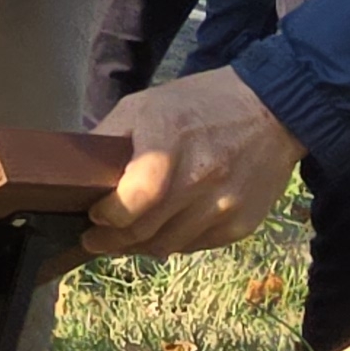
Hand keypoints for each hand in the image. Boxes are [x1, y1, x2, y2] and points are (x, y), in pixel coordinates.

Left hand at [85, 73, 307, 259]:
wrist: (272, 111)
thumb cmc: (200, 104)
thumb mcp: (145, 104)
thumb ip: (109, 136)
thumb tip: (77, 169)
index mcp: (171, 143)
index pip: (134, 200)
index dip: (107, 216)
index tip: (93, 216)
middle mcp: (201, 179)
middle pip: (145, 231)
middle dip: (112, 240)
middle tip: (96, 239)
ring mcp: (225, 206)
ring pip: (168, 247)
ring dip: (140, 247)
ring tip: (126, 237)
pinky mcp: (242, 225)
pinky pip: (195, 246)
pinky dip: (173, 243)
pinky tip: (164, 229)